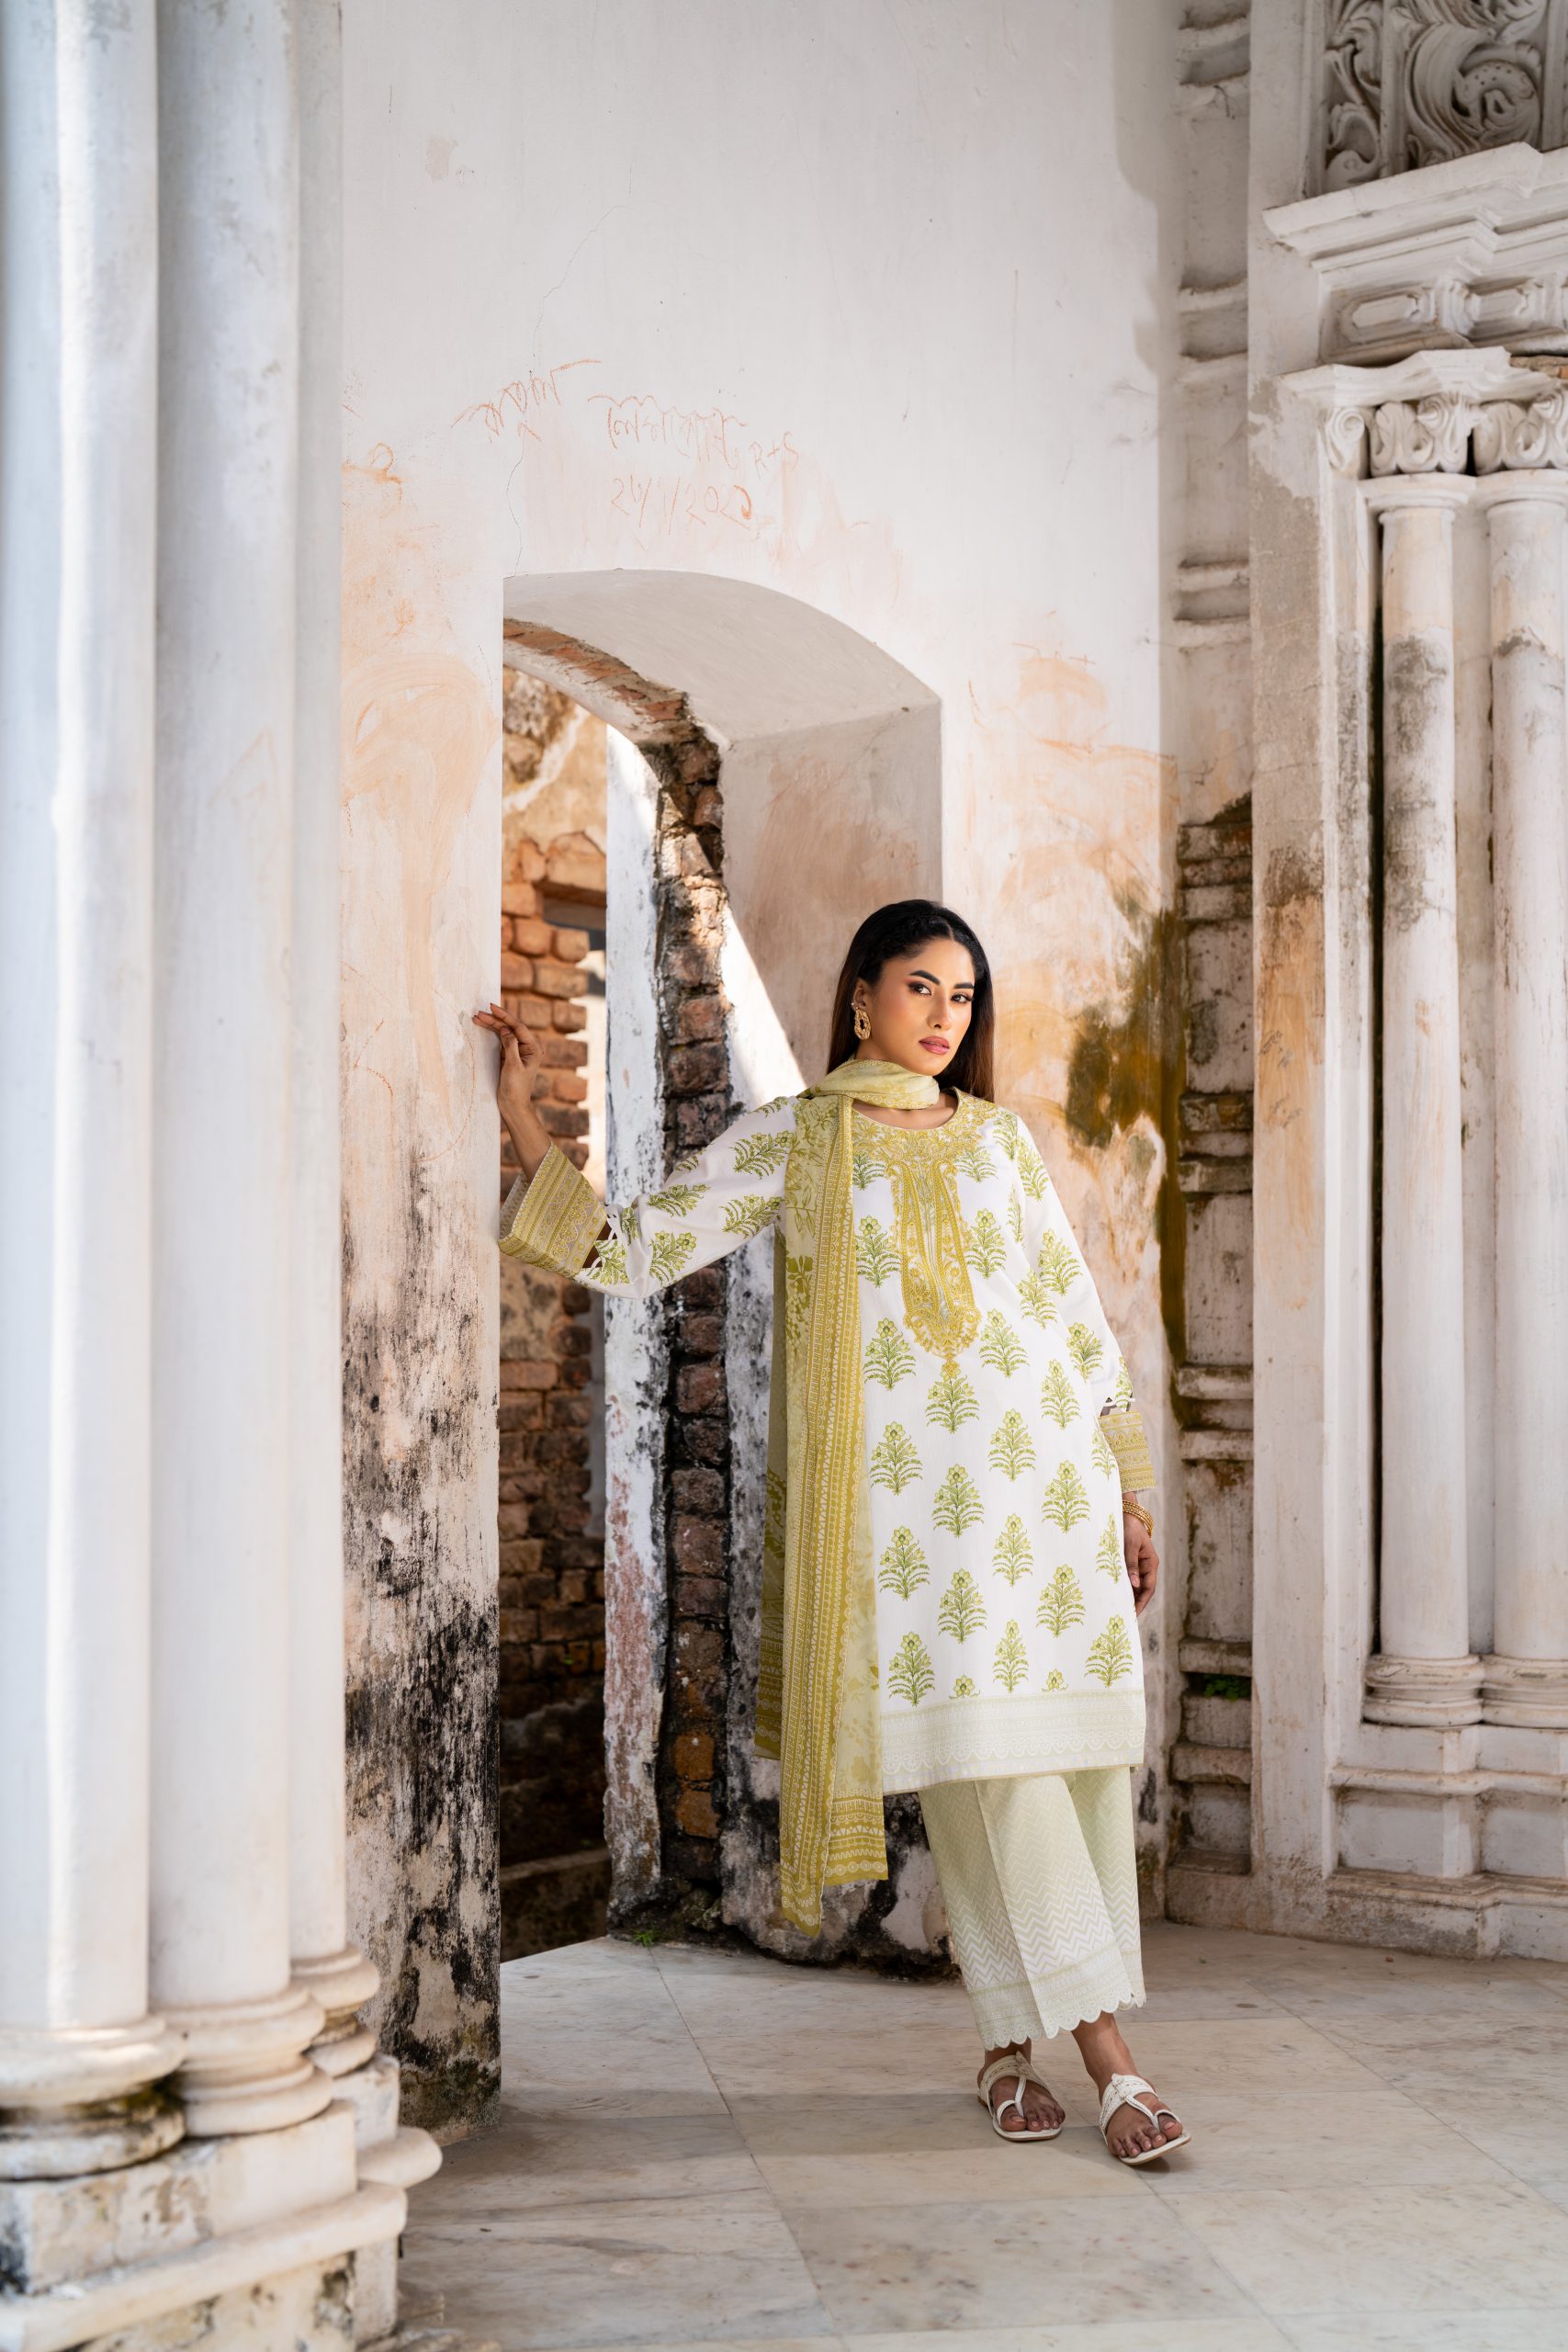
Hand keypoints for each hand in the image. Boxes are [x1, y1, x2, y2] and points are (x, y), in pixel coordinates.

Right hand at [471, 1001, 541, 1139]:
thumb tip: (505, 1029)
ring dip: (491, 1025)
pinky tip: (482, 1027)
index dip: (505, 1016)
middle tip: (478, 1013)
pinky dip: (490, 1034)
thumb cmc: (516, 1088)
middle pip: (510, 1028)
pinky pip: (499, 1041)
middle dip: (494, 1020)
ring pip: (503, 1033)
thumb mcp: (513, 1066)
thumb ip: (510, 1046)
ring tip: (477, 1018)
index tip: (492, 1007)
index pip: (518, 1027)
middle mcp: (527, 1047)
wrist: (513, 1105)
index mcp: (533, 1048)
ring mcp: (517, 1051)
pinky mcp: (508, 1056)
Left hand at [1123, 1511, 1158, 1616]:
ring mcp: (1138, 1565)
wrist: (1126, 1513)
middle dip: (1134, 1603)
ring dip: (1128, 1595)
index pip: (1148, 1589)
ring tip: (1117, 1608)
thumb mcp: (1129, 1546)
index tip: (1133, 1614)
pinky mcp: (1129, 1562)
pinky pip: (1127, 1577)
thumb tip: (1134, 1585)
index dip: (1141, 1602)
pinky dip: (1122, 1586)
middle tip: (1123, 1616)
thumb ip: (1131, 1565)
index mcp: (1151, 1563)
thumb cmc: (1129, 1528)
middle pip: (1142, 1589)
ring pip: (1134, 1585)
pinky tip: (1113, 1593)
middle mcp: (1146, 1566)